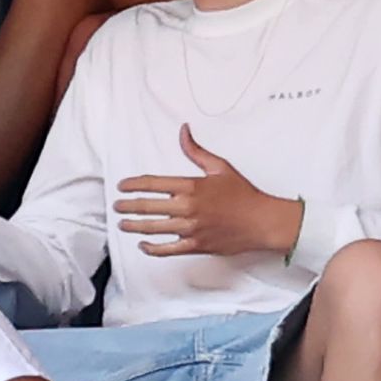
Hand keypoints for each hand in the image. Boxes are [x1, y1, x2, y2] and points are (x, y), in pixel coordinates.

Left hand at [116, 125, 303, 258]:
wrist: (263, 221)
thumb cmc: (243, 194)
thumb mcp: (220, 167)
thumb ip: (196, 151)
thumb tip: (183, 131)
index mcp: (191, 186)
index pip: (153, 184)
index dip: (133, 185)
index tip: (122, 186)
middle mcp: (188, 207)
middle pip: (147, 207)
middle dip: (127, 206)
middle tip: (117, 206)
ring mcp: (191, 228)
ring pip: (154, 228)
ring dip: (134, 226)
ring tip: (122, 224)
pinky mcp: (196, 245)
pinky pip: (168, 249)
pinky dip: (152, 248)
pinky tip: (143, 245)